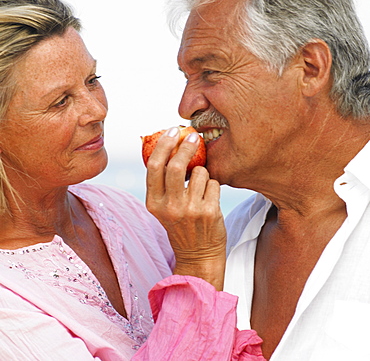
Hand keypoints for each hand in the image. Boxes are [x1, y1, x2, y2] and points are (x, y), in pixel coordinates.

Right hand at [145, 127, 226, 289]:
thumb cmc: (180, 225)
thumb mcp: (162, 208)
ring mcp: (190, 210)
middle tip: (194, 137)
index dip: (164, 145)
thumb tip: (170, 147)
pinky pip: (214, 183)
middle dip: (186, 146)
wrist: (198, 254)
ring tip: (201, 189)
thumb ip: (162, 183)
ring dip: (203, 173)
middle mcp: (170, 207)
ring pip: (201, 172)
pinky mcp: (210, 212)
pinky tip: (210, 199)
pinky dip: (213, 185)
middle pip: (177, 165)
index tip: (172, 131)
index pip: (154, 166)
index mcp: (153, 203)